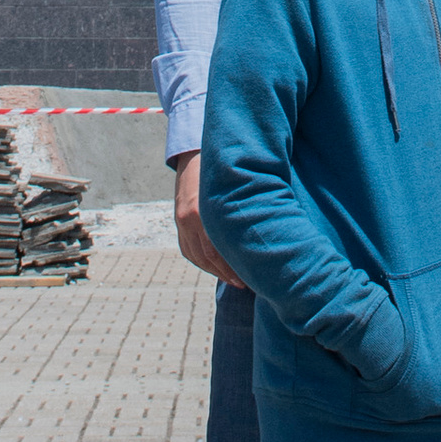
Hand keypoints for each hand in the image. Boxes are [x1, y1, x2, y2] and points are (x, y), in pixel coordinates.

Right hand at [173, 153, 240, 284]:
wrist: (192, 156)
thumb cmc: (221, 170)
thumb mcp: (232, 185)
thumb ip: (241, 208)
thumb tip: (263, 231)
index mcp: (202, 210)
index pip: (218, 248)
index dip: (234, 265)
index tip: (251, 274)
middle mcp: (189, 218)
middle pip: (208, 257)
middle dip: (227, 274)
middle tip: (246, 285)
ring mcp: (180, 222)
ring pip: (197, 257)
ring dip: (216, 272)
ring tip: (234, 281)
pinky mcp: (178, 224)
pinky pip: (188, 251)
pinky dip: (202, 263)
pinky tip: (216, 269)